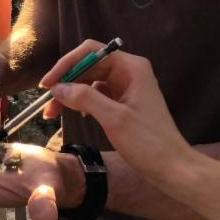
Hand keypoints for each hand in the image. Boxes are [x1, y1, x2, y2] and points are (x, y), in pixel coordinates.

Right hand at [43, 40, 192, 185]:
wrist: (172, 167)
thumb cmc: (148, 142)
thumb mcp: (113, 118)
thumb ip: (84, 98)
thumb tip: (58, 88)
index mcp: (132, 67)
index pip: (91, 52)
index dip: (66, 64)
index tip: (47, 84)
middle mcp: (129, 72)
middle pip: (89, 66)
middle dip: (67, 82)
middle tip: (47, 103)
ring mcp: (127, 87)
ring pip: (91, 81)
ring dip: (72, 94)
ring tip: (53, 113)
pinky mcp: (124, 103)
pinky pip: (97, 95)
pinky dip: (83, 102)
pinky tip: (76, 115)